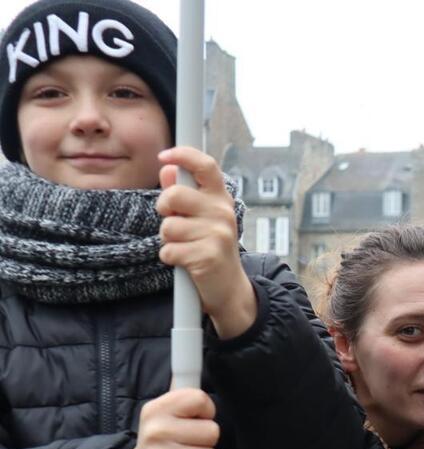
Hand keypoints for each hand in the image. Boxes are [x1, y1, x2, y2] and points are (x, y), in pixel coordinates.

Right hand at [126, 388, 218, 448]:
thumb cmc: (161, 439)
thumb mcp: (165, 411)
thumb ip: (182, 392)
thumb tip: (189, 362)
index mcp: (157, 409)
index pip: (200, 399)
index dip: (206, 411)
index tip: (197, 418)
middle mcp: (156, 431)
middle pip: (212, 431)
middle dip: (207, 439)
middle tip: (190, 442)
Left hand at [156, 146, 256, 338]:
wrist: (228, 287)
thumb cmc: (209, 246)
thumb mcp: (200, 216)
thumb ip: (183, 192)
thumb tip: (167, 168)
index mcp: (220, 198)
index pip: (205, 166)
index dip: (183, 155)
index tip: (164, 156)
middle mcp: (223, 212)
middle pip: (175, 195)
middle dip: (164, 209)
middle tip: (173, 221)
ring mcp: (218, 234)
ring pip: (168, 227)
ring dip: (168, 240)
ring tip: (185, 246)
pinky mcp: (208, 256)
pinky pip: (168, 251)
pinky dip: (170, 258)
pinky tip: (185, 262)